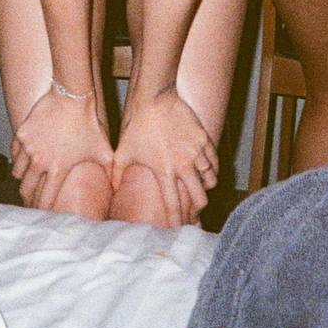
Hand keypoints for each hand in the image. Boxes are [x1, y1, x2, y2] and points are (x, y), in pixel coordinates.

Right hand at [11, 89, 113, 210]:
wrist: (72, 97)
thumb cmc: (88, 123)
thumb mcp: (103, 150)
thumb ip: (110, 172)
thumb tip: (117, 187)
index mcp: (57, 169)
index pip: (45, 199)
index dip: (42, 209)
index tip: (42, 213)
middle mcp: (39, 161)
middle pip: (26, 189)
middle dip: (28, 197)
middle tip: (29, 200)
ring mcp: (28, 147)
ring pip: (18, 172)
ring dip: (23, 177)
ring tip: (27, 178)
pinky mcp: (22, 133)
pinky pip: (14, 153)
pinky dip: (18, 158)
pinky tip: (23, 159)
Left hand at [113, 88, 217, 226]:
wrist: (154, 97)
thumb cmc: (137, 125)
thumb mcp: (123, 151)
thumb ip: (117, 174)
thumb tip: (112, 190)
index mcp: (164, 171)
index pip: (173, 205)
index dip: (177, 221)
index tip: (178, 230)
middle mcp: (183, 165)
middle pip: (199, 198)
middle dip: (197, 209)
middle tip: (194, 213)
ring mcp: (196, 151)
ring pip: (210, 180)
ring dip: (205, 188)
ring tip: (201, 190)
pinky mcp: (204, 138)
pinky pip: (214, 161)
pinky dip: (213, 170)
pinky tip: (208, 171)